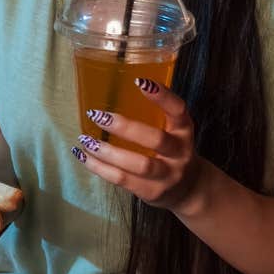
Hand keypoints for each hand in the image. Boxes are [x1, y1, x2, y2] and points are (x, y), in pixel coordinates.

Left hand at [71, 77, 212, 212]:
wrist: (189, 190)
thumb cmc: (172, 152)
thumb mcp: (173, 131)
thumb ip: (154, 116)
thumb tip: (110, 92)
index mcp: (184, 131)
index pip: (178, 110)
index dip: (162, 96)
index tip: (139, 81)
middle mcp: (180, 153)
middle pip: (156, 140)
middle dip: (125, 127)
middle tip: (97, 115)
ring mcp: (167, 175)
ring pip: (138, 164)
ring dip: (108, 152)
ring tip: (86, 140)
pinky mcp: (151, 192)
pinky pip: (123, 180)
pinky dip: (100, 168)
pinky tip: (83, 156)